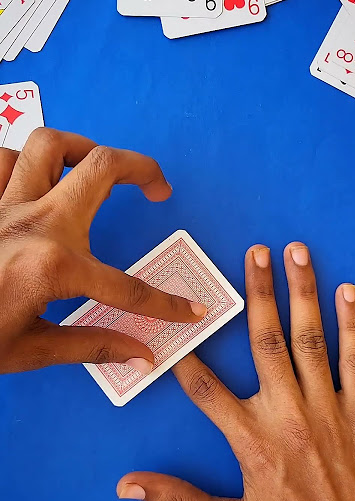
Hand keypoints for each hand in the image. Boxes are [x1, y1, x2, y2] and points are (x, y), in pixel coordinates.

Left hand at [0, 129, 205, 373]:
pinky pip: (4, 159)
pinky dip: (23, 164)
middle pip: (100, 166)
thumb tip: (139, 355)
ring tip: (94, 170)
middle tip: (157, 185)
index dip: (165, 304)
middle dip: (142, 167)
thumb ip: (91, 346)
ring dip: (80, 151)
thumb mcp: (30, 351)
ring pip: (49, 144)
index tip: (189, 310)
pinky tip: (33, 185)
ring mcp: (2, 204)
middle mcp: (33, 223)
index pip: (127, 287)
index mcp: (53, 266)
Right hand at [117, 243, 354, 500]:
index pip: (206, 389)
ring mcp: (328, 414)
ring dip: (303, 293)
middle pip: (265, 342)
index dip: (187, 356)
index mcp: (252, 445)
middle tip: (254, 251)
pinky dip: (353, 326)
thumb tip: (128, 487)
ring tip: (298, 253)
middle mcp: (288, 419)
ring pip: (310, 341)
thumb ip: (179, 500)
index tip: (175, 324)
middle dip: (258, 292)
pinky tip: (349, 294)